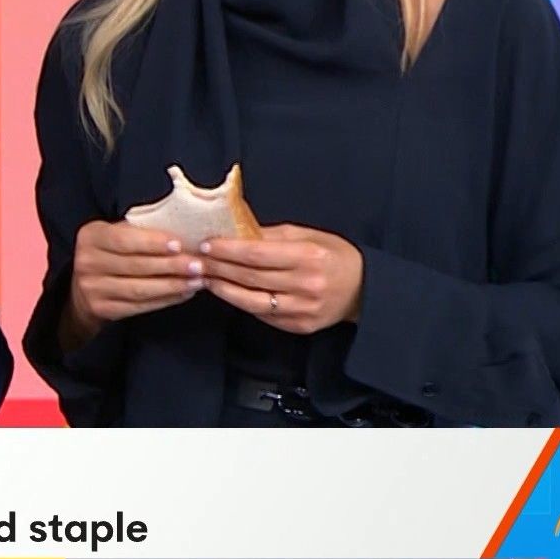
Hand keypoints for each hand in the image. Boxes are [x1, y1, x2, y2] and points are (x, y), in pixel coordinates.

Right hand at [61, 220, 204, 348]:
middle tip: (198, 265)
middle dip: (170, 266)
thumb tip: (183, 228)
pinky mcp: (102, 309)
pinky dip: (165, 300)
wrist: (82, 288)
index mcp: (91, 236)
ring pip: (140, 289)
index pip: (123, 239)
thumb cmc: (111, 253)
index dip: (152, 242)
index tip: (179, 244)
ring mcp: (92, 289)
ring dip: (172, 285)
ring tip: (197, 280)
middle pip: (135, 266)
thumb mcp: (115, 233)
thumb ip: (139, 230)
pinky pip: (139, 306)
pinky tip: (183, 293)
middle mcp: (86, 262)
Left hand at [197, 224, 364, 334]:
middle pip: (250, 278)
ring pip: (251, 302)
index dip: (227, 250)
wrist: (364, 289)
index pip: (257, 254)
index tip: (206, 244)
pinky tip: (227, 292)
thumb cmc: (335, 256)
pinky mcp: (298, 326)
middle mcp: (305, 285)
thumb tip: (237, 232)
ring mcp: (302, 309)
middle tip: (196, 260)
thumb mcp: (308, 236)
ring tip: (205, 278)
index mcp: (307, 257)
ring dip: (223, 289)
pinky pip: (263, 315)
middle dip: (218, 268)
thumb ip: (272, 236)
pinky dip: (241, 303)